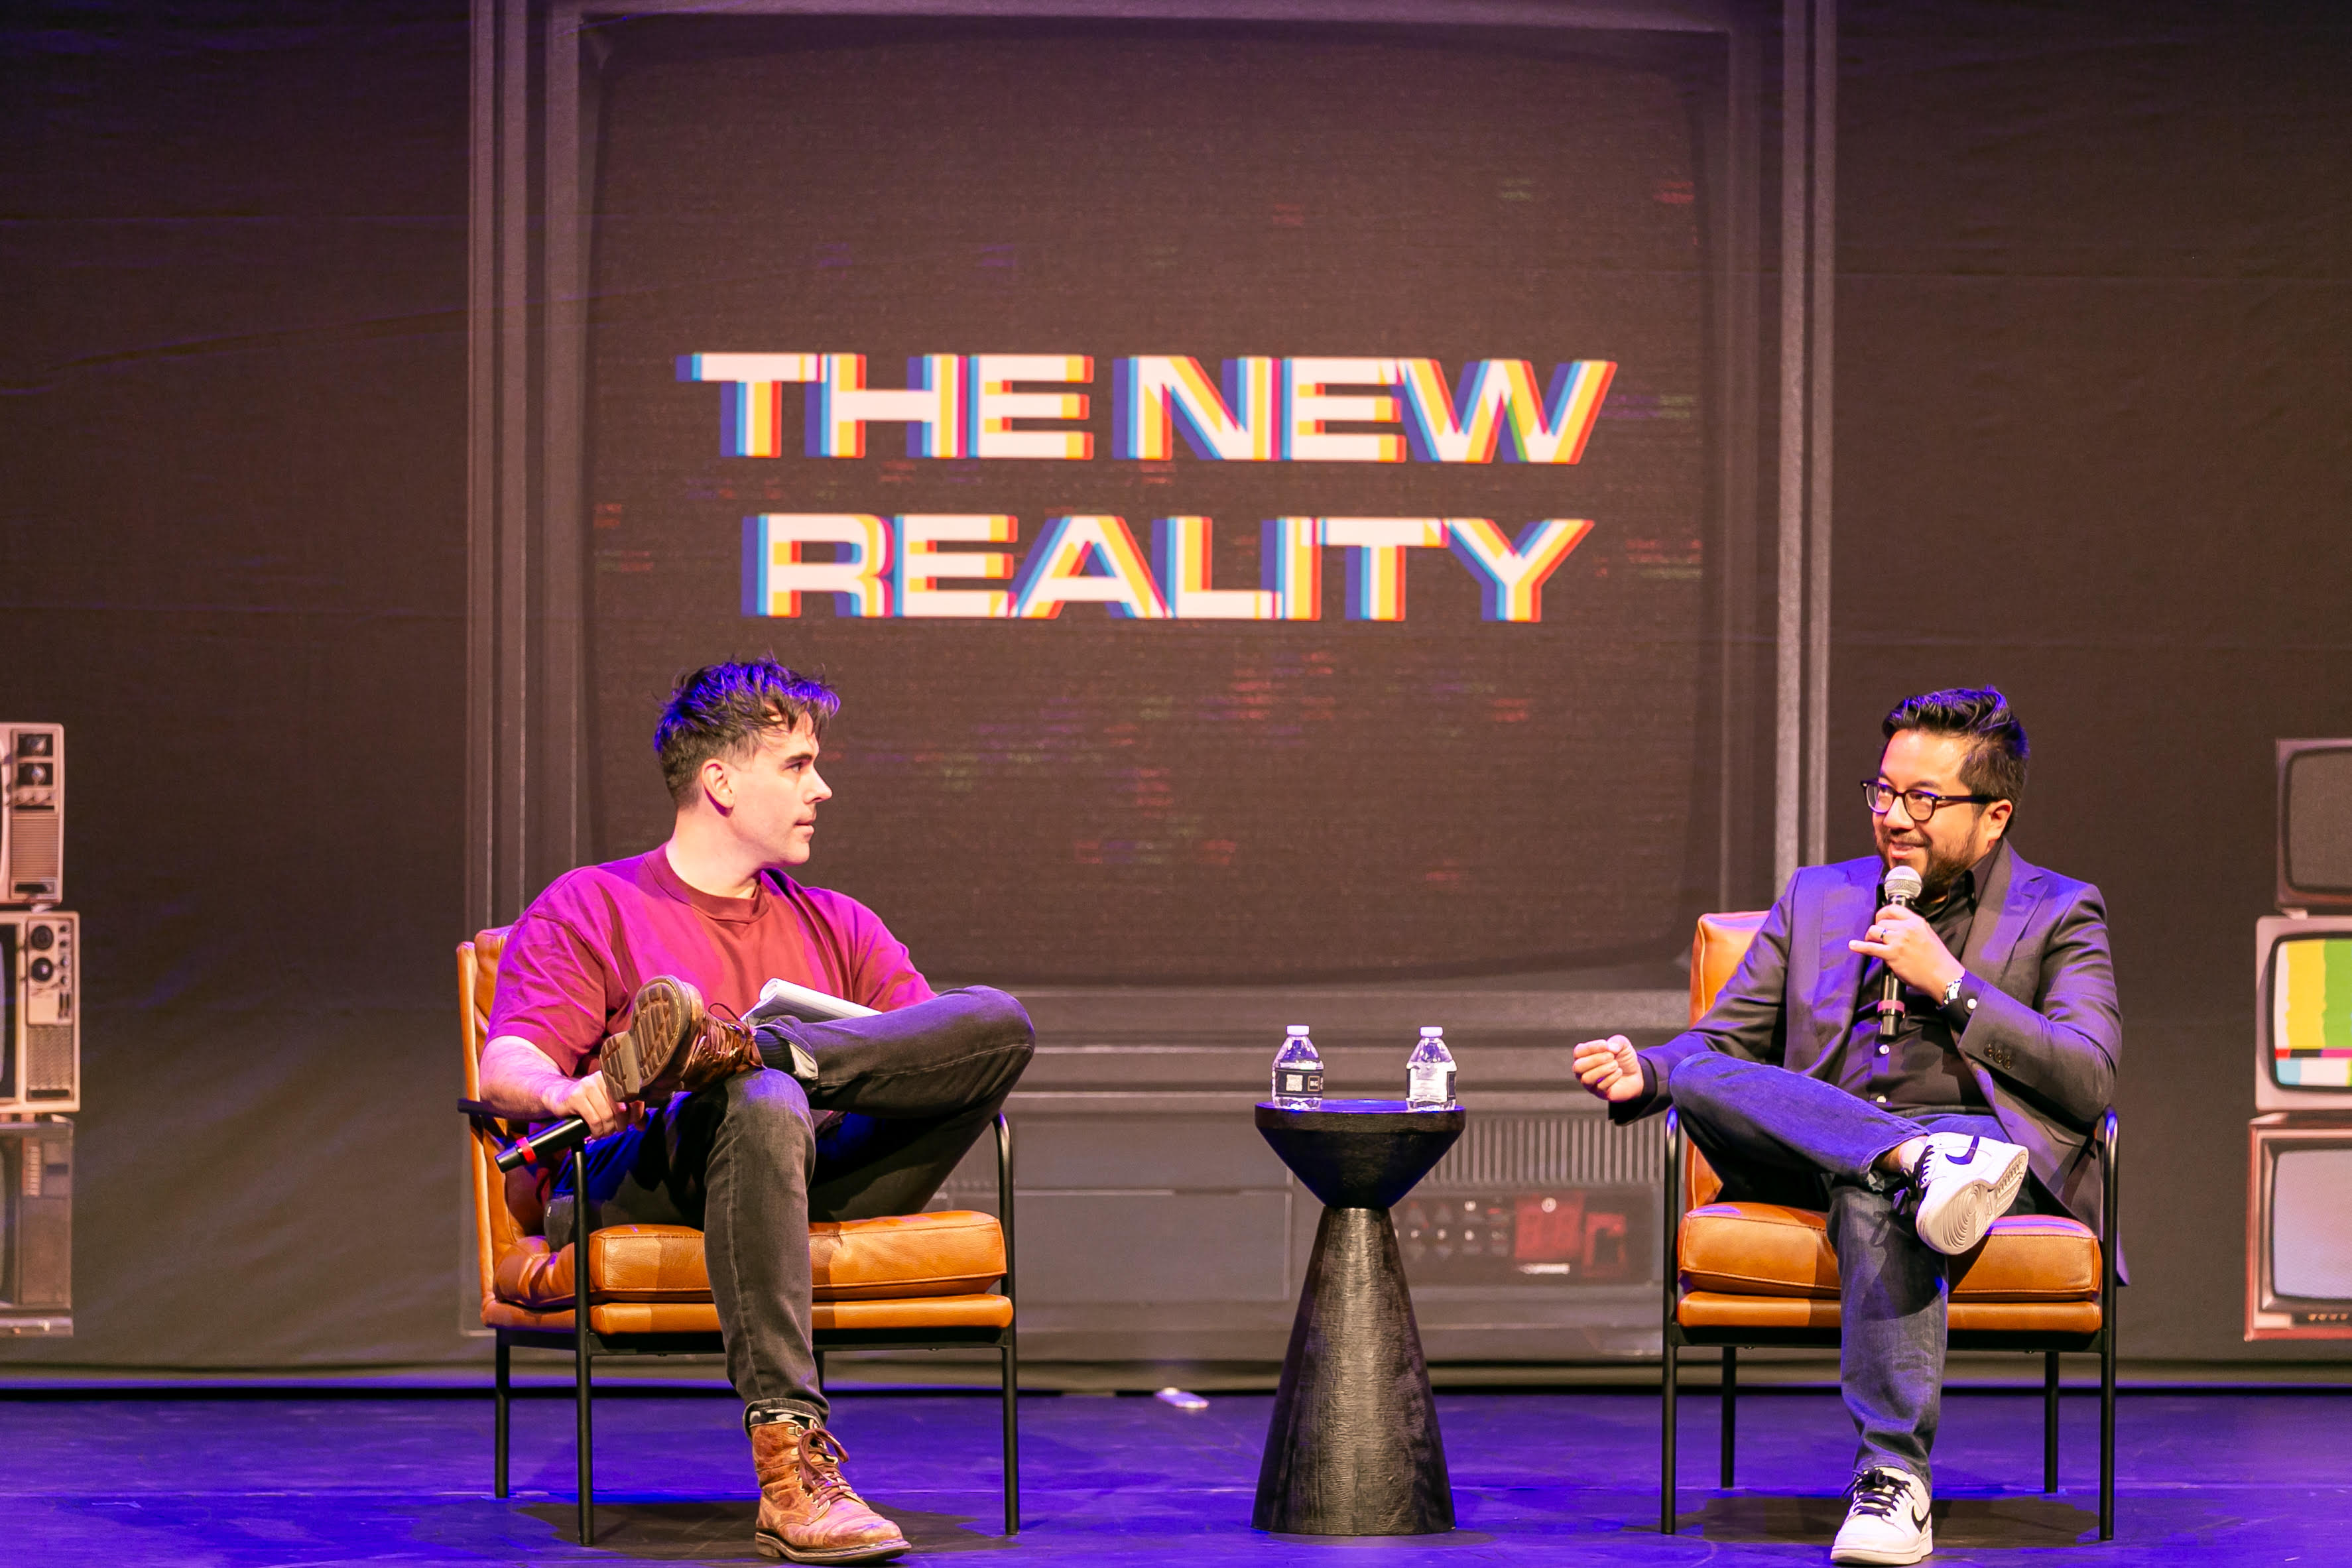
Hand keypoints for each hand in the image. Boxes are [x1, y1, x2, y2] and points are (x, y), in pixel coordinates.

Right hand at [552, 1071, 640, 1137]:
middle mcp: (602, 1078)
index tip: (631, 1123)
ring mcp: (588, 1086)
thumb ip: (628, 1112)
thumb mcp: (609, 1105)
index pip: (634, 1096)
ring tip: (604, 1132)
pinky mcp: (576, 1097)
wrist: (559, 1096)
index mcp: (614, 1077)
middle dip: (620, 1124)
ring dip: (607, 1130)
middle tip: (615, 1130)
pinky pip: (594, 1120)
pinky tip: (595, 1132)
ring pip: (607, 1115)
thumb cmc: (588, 1102)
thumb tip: (643, 1126)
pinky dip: (596, 1131)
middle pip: (621, 1108)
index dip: (636, 1114)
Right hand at [1572, 1033, 1645, 1103]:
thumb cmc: (1624, 1058)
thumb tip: (1609, 1048)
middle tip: (1611, 1056)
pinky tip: (1619, 1072)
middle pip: (1578, 1067)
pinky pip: (1600, 1087)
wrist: (1636, 1074)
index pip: (1578, 1052)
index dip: (1590, 1048)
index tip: (1605, 1045)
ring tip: (1615, 1065)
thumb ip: (1616, 1042)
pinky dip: (1611, 1078)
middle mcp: (1583, 1070)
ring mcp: (1590, 1083)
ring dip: (1602, 1070)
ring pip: (1586, 1079)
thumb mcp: (1623, 1045)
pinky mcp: (1599, 1093)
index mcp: (1584, 1056)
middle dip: (1595, 1060)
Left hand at [1848, 904, 1962, 995]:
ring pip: (1874, 932)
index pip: (1892, 909)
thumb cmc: (1937, 959)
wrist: (1943, 975)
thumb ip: (1912, 929)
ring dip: (1870, 938)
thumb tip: (1895, 929)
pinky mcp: (1892, 955)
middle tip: (1877, 938)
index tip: (1879, 919)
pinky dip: (1859, 947)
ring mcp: (1899, 941)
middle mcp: (1906, 928)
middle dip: (1877, 930)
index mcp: (1916, 922)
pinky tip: (1853, 945)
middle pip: (1881, 922)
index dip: (1882, 914)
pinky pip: (1870, 948)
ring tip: (1872, 944)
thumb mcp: (1927, 935)